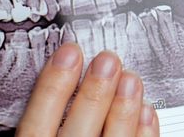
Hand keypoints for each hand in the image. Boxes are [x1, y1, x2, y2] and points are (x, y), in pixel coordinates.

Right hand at [16, 43, 158, 136]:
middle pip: (78, 131)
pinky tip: (148, 109)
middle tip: (107, 60)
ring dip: (124, 109)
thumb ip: (46, 120)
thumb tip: (58, 71)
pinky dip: (144, 132)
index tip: (68, 53)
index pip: (36, 125)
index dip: (52, 87)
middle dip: (94, 93)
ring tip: (131, 79)